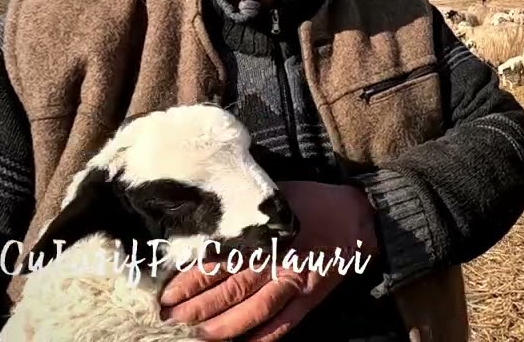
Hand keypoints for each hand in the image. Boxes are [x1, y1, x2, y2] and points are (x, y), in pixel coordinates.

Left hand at [159, 181, 378, 340]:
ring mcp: (294, 282)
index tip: (165, 292)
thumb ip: (245, 210)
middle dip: (196, 307)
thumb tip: (205, 219)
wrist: (358, 215)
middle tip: (168, 320)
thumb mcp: (276, 196)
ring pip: (253, 311)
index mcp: (264, 234)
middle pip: (230, 289)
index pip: (218, 260)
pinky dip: (261, 338)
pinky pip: (283, 325)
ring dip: (222, 326)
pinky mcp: (310, 298)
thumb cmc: (312, 200)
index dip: (189, 279)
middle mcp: (276, 260)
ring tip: (196, 335)